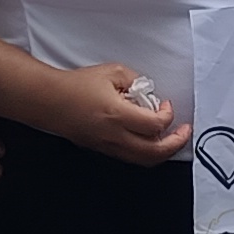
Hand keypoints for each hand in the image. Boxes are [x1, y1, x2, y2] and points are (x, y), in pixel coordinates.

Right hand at [46, 61, 192, 162]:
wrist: (49, 100)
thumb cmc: (75, 86)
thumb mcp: (111, 72)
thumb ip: (135, 80)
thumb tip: (147, 93)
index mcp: (118, 115)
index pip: (156, 125)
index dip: (168, 115)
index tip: (166, 106)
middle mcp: (114, 136)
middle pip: (155, 153)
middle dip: (176, 144)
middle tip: (184, 133)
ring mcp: (107, 146)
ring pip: (142, 160)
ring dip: (161, 151)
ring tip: (169, 139)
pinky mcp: (101, 149)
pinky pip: (129, 157)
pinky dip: (144, 151)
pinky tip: (146, 138)